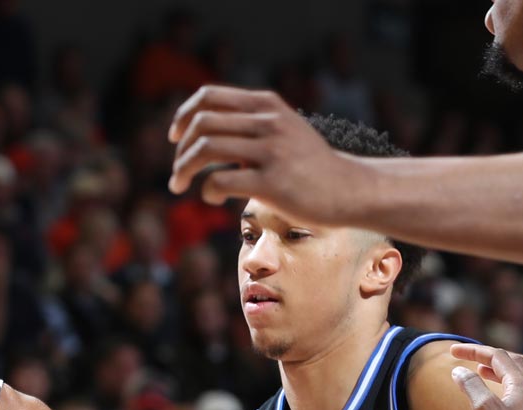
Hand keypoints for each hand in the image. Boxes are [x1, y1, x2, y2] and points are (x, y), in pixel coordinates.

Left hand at [167, 86, 359, 215]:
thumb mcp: (283, 128)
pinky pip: (220, 181)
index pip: (209, 96)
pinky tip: (214, 199)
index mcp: (267, 104)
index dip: (183, 115)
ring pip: (206, 148)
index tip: (174, 137)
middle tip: (176, 174)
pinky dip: (206, 191)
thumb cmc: (309, 165)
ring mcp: (271, 151)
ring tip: (180, 187)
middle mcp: (268, 121)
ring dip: (183, 169)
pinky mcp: (272, 183)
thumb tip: (202, 131)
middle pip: (202, 123)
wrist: (348, 189)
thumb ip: (250, 123)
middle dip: (180, 150)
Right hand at [450, 345, 522, 409]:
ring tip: (480, 374)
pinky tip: (493, 403)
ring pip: (515, 380)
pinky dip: (501, 390)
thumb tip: (458, 371)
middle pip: (510, 363)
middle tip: (469, 358)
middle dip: (487, 357)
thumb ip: (472, 387)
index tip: (452, 351)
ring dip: (495, 373)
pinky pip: (516, 396)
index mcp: (520, 383)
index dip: (473, 351)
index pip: (496, 356)